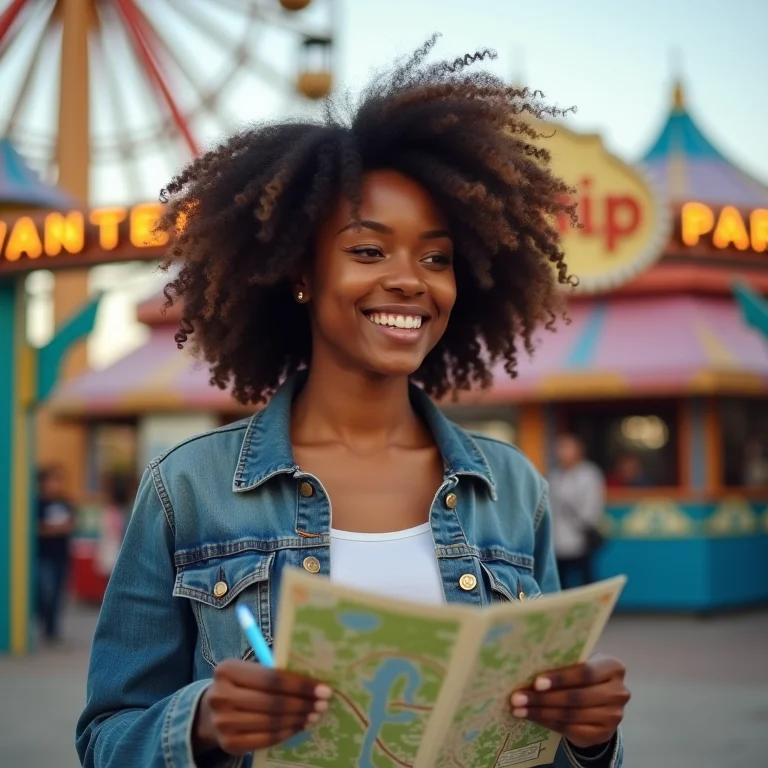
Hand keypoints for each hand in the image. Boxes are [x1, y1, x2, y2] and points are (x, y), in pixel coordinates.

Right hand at [194, 659, 331, 755]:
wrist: (210, 713)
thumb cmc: (240, 685)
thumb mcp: (249, 671)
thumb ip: (273, 671)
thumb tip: (312, 680)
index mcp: (228, 670)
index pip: (272, 678)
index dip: (300, 684)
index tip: (323, 688)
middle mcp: (221, 696)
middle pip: (272, 702)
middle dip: (303, 703)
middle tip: (323, 704)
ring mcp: (223, 723)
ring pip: (271, 722)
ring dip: (298, 719)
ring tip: (314, 715)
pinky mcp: (228, 744)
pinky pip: (265, 739)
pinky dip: (286, 733)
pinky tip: (298, 726)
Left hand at [509, 655, 629, 749]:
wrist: (601, 701)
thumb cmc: (584, 674)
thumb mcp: (581, 663)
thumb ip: (565, 662)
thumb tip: (527, 664)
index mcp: (613, 667)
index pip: (585, 673)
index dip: (560, 678)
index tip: (536, 682)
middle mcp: (618, 693)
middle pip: (576, 697)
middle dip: (543, 698)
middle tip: (517, 698)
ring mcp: (613, 716)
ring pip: (570, 715)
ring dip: (540, 712)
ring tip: (518, 709)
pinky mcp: (603, 734)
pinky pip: (570, 729)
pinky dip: (547, 723)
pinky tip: (531, 717)